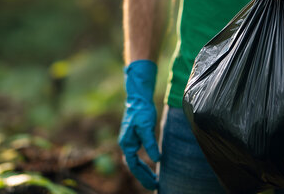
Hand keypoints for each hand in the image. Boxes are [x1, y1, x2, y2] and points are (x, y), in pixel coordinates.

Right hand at [118, 60, 159, 189]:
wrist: (138, 98)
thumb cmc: (141, 111)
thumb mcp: (147, 126)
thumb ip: (150, 143)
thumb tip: (156, 159)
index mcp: (127, 143)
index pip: (133, 165)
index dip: (143, 175)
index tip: (152, 183)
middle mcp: (126, 144)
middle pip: (133, 165)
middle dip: (142, 176)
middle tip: (154, 186)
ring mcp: (129, 141)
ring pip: (134, 161)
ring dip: (142, 171)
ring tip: (152, 180)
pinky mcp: (134, 138)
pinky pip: (136, 156)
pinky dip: (142, 163)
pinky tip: (150, 166)